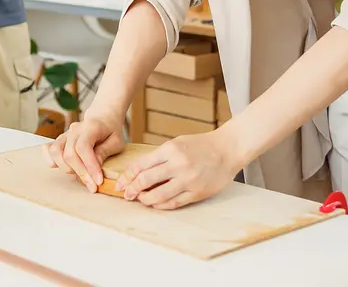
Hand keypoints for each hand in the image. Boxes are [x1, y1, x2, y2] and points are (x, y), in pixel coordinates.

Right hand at [44, 111, 125, 192]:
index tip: (98, 181)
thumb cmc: (110, 132)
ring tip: (81, 177)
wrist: (102, 119)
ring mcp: (65, 134)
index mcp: (90, 127)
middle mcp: (74, 130)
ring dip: (67, 169)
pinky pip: (49, 150)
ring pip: (56, 152)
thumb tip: (95, 166)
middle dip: (81, 173)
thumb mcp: (116, 141)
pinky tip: (64, 168)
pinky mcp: (60, 141)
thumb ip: (104, 152)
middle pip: (69, 153)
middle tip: (93, 186)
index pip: (83, 147)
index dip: (89, 166)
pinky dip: (52, 161)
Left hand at [114, 130, 241, 209]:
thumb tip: (139, 172)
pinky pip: (174, 202)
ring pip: (159, 195)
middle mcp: (178, 165)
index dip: (127, 176)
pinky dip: (161, 205)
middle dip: (132, 189)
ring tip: (140, 200)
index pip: (141, 165)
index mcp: (170, 150)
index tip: (120, 183)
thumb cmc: (200, 145)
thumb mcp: (177, 143)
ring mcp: (188, 180)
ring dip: (145, 200)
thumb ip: (160, 156)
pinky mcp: (197, 192)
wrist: (227, 150)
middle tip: (126, 194)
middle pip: (146, 181)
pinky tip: (155, 204)